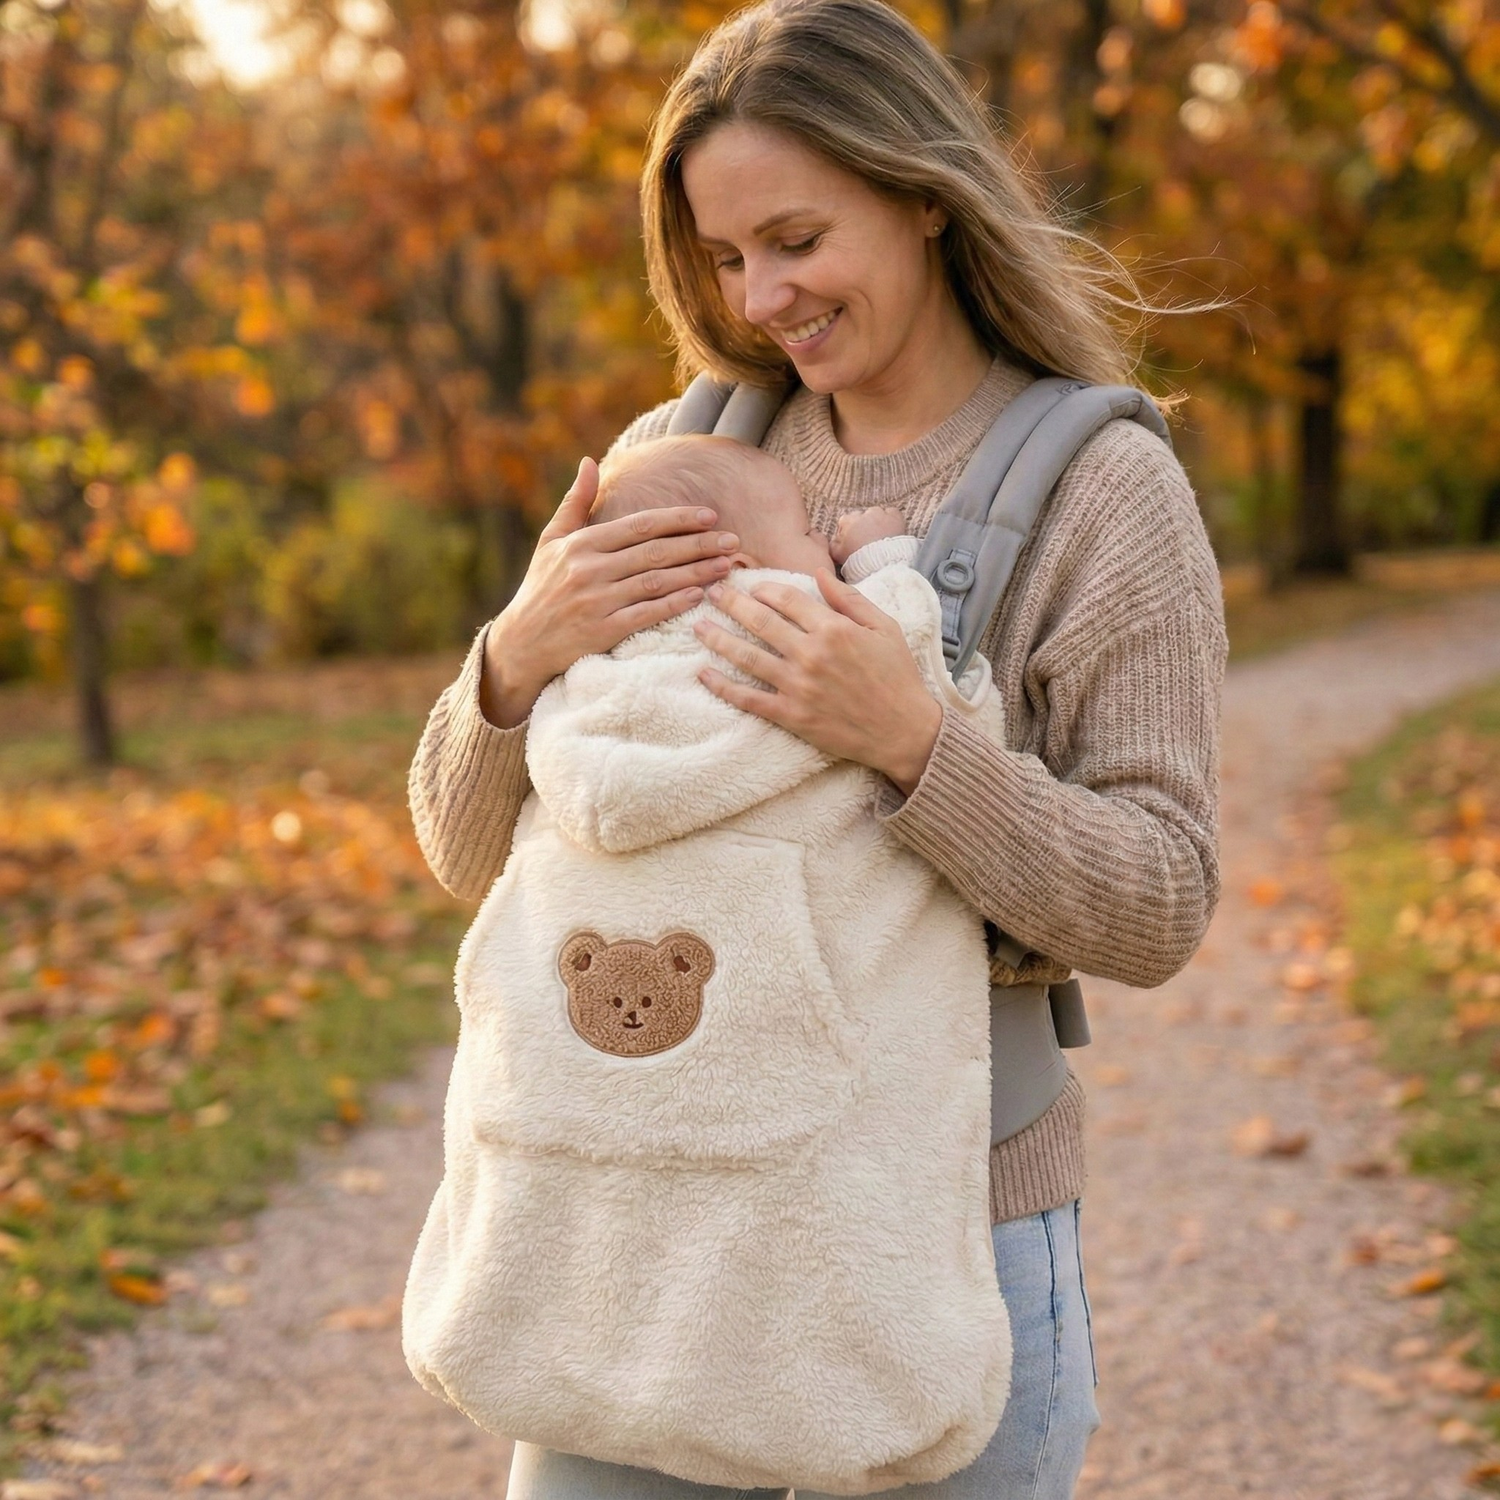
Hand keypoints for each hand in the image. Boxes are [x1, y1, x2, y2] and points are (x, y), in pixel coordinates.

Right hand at [479, 457, 741, 727]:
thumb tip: (589, 462)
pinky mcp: (602, 632)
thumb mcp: (551, 541)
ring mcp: (597, 602)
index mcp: (581, 544)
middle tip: (733, 540)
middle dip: (698, 544)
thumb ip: (576, 502)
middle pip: (655, 553)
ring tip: (727, 566)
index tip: (710, 515)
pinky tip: (700, 595)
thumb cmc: (541, 587)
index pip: (639, 526)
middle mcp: (589, 570)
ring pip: (656, 582)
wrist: (522, 643)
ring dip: (696, 573)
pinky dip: (675, 604)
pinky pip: (647, 614)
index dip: (677, 519)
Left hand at [692, 568, 941, 794]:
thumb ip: (849, 598)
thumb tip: (818, 571)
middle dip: (731, 603)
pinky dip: (723, 686)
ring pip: (747, 657)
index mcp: (834, 629)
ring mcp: (798, 686)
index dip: (765, 588)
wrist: (904, 731)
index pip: (787, 598)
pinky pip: (749, 699)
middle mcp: (811, 654)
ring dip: (718, 639)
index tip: (751, 585)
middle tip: (710, 592)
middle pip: (760, 621)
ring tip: (697, 627)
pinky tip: (704, 674)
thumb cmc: (897, 676)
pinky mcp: (792, 715)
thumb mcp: (884, 627)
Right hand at [831, 506, 907, 566]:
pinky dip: (891, 519)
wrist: (881, 564)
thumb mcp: (837, 555)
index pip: (845, 521)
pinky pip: (892, 513)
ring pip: (877, 513)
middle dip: (864, 525)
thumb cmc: (858, 560)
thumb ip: (832, 544)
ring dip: (877, 522)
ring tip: (880, 536)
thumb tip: (834, 539)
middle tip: (867, 540)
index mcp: (848, 521)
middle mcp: (863, 514)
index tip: (853, 540)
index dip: (849, 531)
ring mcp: (879, 514)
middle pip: (861, 516)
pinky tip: (891, 530)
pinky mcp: (894, 517)